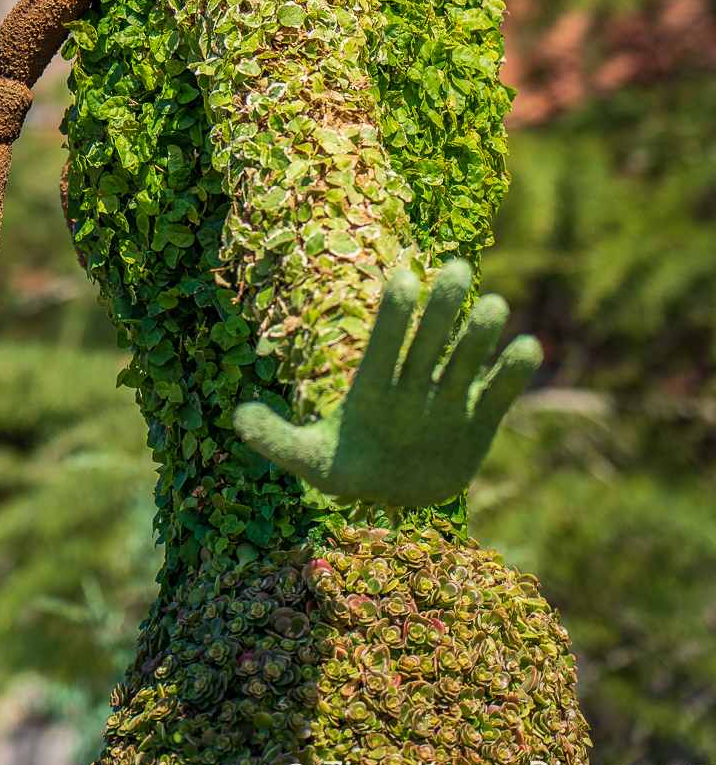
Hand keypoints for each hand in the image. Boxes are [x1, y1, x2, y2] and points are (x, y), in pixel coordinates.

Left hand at [234, 260, 540, 509]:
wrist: (394, 495)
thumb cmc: (349, 466)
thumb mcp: (311, 461)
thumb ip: (277, 440)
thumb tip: (237, 416)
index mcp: (373, 385)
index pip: (384, 342)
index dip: (395, 313)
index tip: (404, 278)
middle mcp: (412, 382)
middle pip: (428, 339)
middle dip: (442, 307)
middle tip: (457, 269)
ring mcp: (447, 398)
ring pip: (464, 359)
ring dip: (478, 334)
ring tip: (494, 306)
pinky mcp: (479, 420)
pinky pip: (498, 392)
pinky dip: (511, 372)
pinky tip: (526, 347)